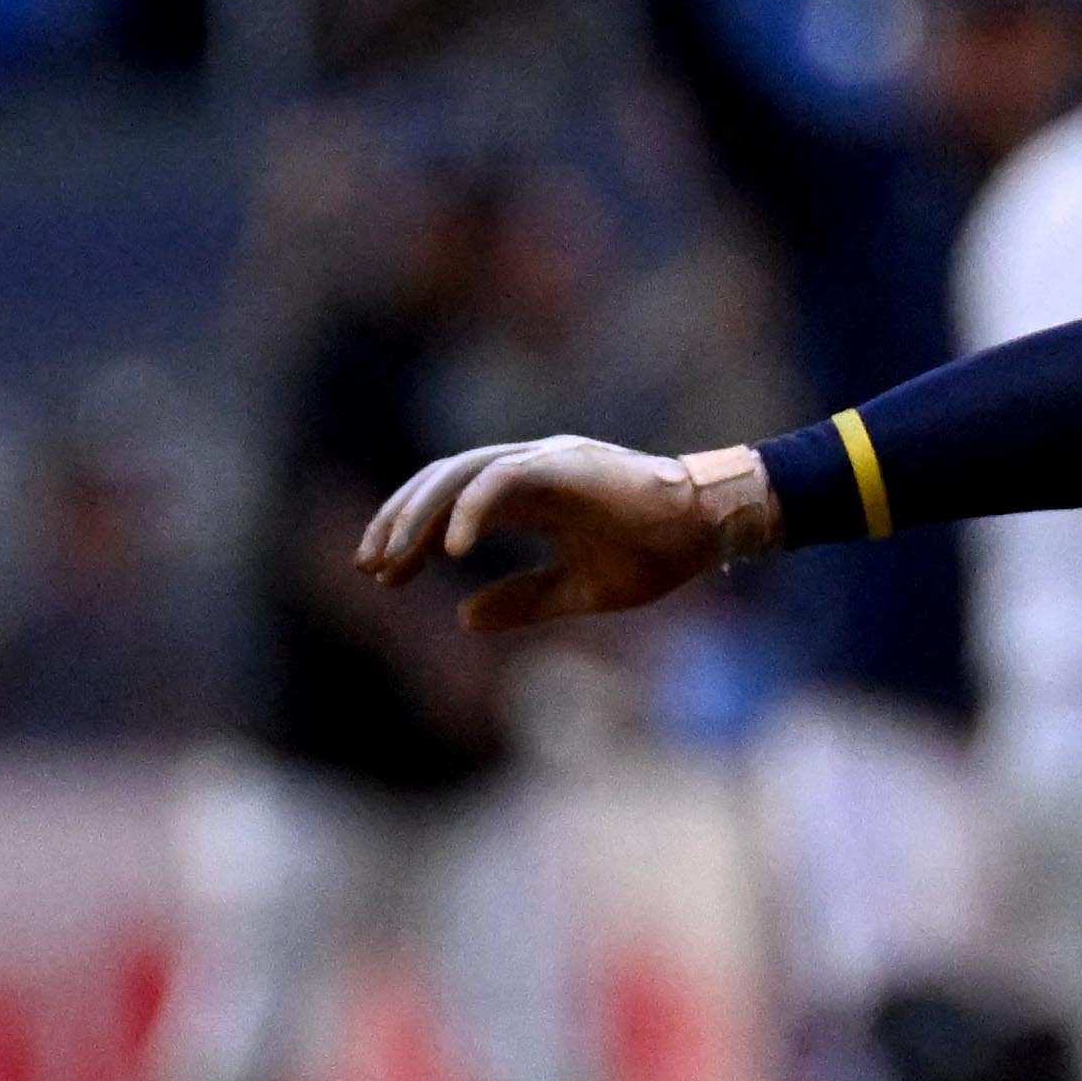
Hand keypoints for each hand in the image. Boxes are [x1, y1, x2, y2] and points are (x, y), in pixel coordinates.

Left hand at [356, 436, 768, 633]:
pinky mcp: (564, 463)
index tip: (383, 576)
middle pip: (442, 483)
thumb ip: (523, 601)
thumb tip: (463, 619)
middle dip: (399, 524)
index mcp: (529, 495)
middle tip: (369, 568)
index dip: (412, 538)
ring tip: (393, 561)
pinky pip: (500, 480)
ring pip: (460, 474)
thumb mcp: (577, 590)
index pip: (450, 505)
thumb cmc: (656, 554)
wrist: (712, 529)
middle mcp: (528, 469)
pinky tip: (452, 551)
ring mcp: (545, 461)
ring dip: (420, 516)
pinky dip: (470, 510)